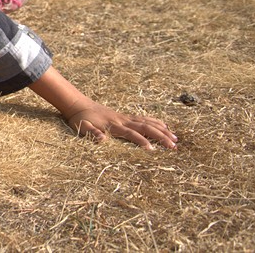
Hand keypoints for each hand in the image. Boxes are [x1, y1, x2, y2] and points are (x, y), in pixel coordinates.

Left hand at [29, 66, 177, 149]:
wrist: (78, 104)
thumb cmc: (80, 119)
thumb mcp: (81, 127)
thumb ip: (91, 133)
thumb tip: (102, 139)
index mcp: (112, 125)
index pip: (130, 133)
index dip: (141, 141)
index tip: (153, 149)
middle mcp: (122, 120)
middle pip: (144, 127)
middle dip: (160, 136)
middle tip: (174, 146)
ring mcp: (125, 117)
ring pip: (147, 122)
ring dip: (162, 130)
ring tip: (176, 139)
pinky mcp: (126, 116)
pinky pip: (144, 118)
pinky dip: (156, 122)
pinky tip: (165, 126)